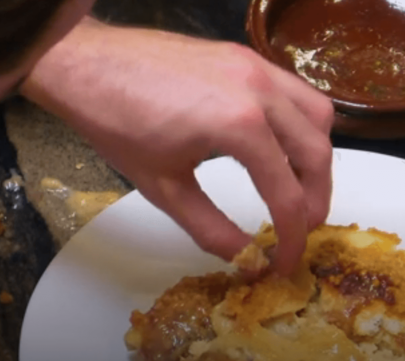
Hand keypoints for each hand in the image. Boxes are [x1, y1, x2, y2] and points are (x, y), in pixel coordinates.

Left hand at [21, 18, 334, 273]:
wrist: (86, 66)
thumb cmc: (116, 124)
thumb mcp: (164, 188)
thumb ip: (213, 230)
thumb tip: (248, 259)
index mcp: (241, 125)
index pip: (287, 194)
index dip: (292, 237)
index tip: (284, 262)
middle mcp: (260, 89)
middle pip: (317, 153)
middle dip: (315, 200)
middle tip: (298, 231)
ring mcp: (255, 65)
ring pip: (316, 115)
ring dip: (315, 157)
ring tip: (295, 189)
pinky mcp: (245, 55)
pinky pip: (293, 91)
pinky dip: (299, 123)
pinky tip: (277, 147)